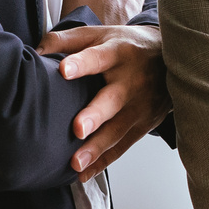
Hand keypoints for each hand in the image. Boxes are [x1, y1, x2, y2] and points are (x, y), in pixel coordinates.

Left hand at [36, 25, 170, 180]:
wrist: (172, 56)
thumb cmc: (125, 46)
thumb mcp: (100, 34)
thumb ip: (67, 40)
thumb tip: (35, 52)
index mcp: (118, 53)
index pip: (99, 57)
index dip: (82, 63)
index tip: (64, 70)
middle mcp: (132, 80)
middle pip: (113, 99)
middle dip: (96, 114)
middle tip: (78, 128)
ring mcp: (141, 105)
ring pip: (118, 129)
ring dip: (97, 147)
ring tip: (76, 163)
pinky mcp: (144, 124)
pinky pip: (123, 145)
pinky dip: (104, 161)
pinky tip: (85, 173)